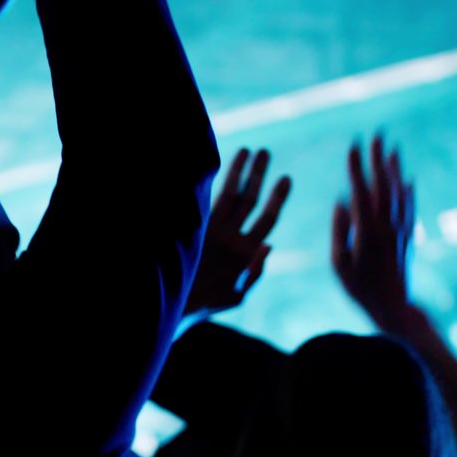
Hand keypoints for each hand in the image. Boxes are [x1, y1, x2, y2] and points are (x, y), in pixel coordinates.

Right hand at [190, 148, 291, 314]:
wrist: (171, 307)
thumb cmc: (205, 305)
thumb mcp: (235, 295)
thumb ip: (253, 273)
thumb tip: (269, 246)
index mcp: (244, 250)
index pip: (265, 218)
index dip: (276, 198)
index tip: (286, 178)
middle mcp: (229, 235)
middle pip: (249, 200)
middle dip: (257, 176)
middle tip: (265, 152)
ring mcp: (211, 229)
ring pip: (229, 195)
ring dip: (238, 173)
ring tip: (248, 150)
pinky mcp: (193, 228)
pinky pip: (205, 201)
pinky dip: (208, 184)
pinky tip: (211, 166)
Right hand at [330, 134, 417, 330]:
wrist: (393, 306)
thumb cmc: (359, 288)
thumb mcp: (339, 264)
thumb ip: (340, 231)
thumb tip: (341, 202)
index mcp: (367, 232)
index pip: (361, 191)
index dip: (357, 168)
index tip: (352, 146)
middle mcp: (387, 226)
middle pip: (384, 185)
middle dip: (378, 159)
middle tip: (375, 135)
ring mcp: (401, 230)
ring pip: (400, 192)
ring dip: (396, 169)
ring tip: (392, 148)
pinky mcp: (408, 236)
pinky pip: (410, 207)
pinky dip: (409, 190)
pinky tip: (408, 179)